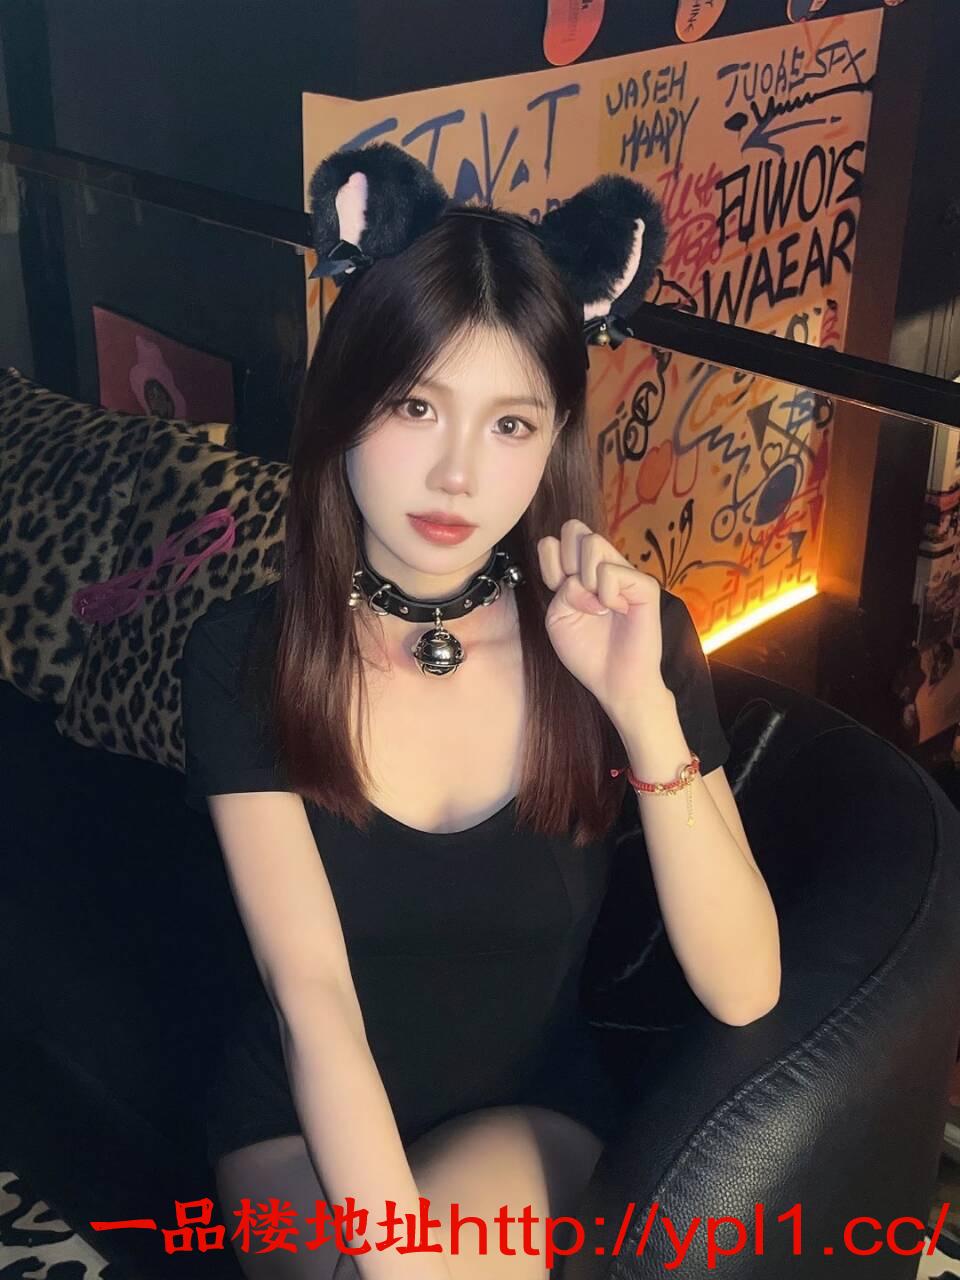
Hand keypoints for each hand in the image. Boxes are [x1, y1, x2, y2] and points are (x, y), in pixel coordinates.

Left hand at [537, 519, 671, 718]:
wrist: (614, 682)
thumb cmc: (588, 652)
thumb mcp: (558, 617)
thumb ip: (560, 588)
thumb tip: (580, 577)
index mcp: (580, 571)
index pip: (554, 539)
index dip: (549, 562)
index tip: (556, 590)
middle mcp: (603, 566)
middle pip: (574, 529)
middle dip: (564, 562)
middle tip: (574, 594)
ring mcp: (625, 573)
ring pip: (592, 542)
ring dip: (584, 579)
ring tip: (596, 606)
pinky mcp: (644, 585)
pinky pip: (612, 572)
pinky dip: (606, 594)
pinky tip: (615, 610)